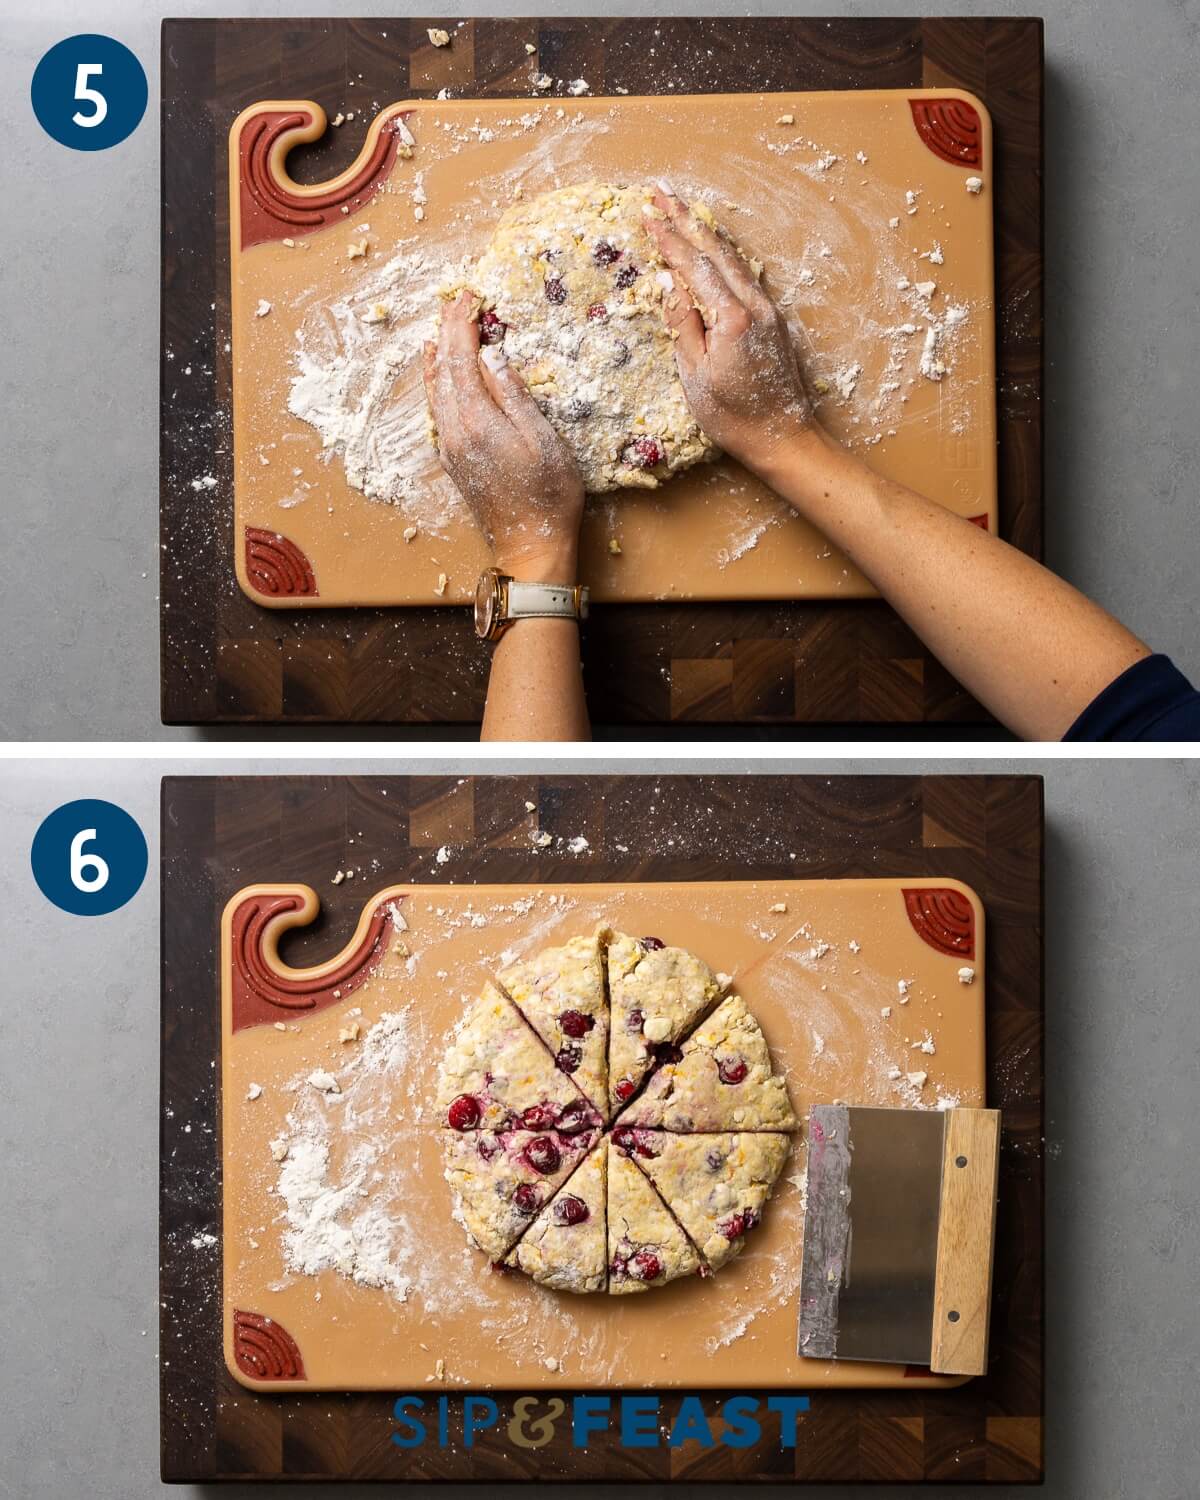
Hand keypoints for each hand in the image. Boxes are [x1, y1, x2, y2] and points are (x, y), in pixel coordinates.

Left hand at [424, 292, 585, 582]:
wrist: (531, 545)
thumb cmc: (548, 493)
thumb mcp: (541, 438)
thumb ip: (514, 393)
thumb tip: (492, 355)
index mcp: (476, 419)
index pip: (462, 358)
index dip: (463, 325)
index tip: (469, 297)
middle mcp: (454, 430)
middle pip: (443, 369)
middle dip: (449, 333)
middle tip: (457, 303)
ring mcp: (450, 447)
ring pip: (436, 389)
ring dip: (440, 356)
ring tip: (443, 330)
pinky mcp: (454, 460)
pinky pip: (438, 409)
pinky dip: (437, 382)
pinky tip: (440, 374)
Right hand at [644, 186, 815, 479]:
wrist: (784, 436)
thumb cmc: (734, 416)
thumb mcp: (695, 375)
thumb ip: (683, 325)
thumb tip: (670, 283)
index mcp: (731, 318)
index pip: (694, 267)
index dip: (669, 239)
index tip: (647, 215)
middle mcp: (753, 305)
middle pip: (715, 251)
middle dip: (686, 220)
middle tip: (661, 192)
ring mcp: (766, 310)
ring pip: (732, 259)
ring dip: (705, 232)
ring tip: (683, 211)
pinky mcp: (771, 321)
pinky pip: (742, 275)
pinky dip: (722, 254)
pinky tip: (713, 248)